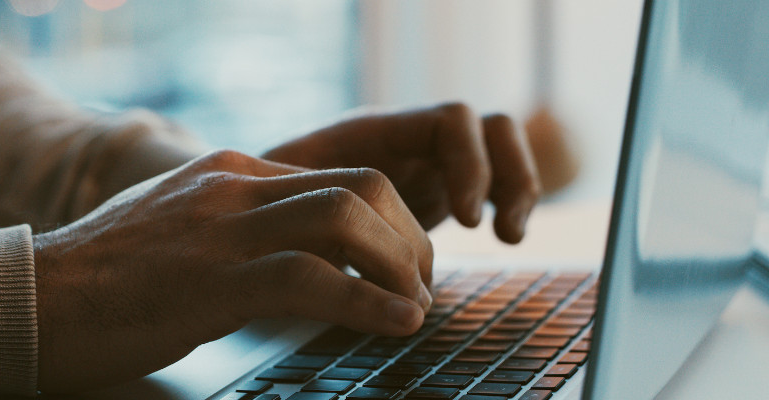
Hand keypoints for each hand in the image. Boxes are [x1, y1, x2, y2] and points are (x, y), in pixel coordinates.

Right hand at [33, 150, 432, 391]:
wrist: (29, 299)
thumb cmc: (101, 280)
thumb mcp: (177, 231)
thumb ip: (232, 228)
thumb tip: (291, 258)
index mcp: (228, 172)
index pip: (339, 175)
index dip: (390, 221)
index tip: (404, 267)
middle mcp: (232, 187)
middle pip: (361, 185)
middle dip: (409, 237)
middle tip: (419, 287)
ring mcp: (220, 230)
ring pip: (347, 219)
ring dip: (401, 266)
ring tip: (414, 308)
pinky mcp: (211, 281)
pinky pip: (313, 278)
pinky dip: (369, 302)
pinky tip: (395, 324)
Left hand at [263, 103, 540, 243]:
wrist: (252, 208)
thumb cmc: (259, 203)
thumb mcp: (283, 204)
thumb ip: (315, 213)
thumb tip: (335, 245)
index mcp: (374, 132)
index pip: (449, 121)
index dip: (469, 165)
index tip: (467, 220)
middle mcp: (406, 140)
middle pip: (487, 128)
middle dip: (506, 174)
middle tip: (493, 231)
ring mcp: (424, 163)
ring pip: (497, 151)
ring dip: (517, 187)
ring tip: (509, 236)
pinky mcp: (432, 192)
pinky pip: (490, 182)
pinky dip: (506, 203)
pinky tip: (501, 238)